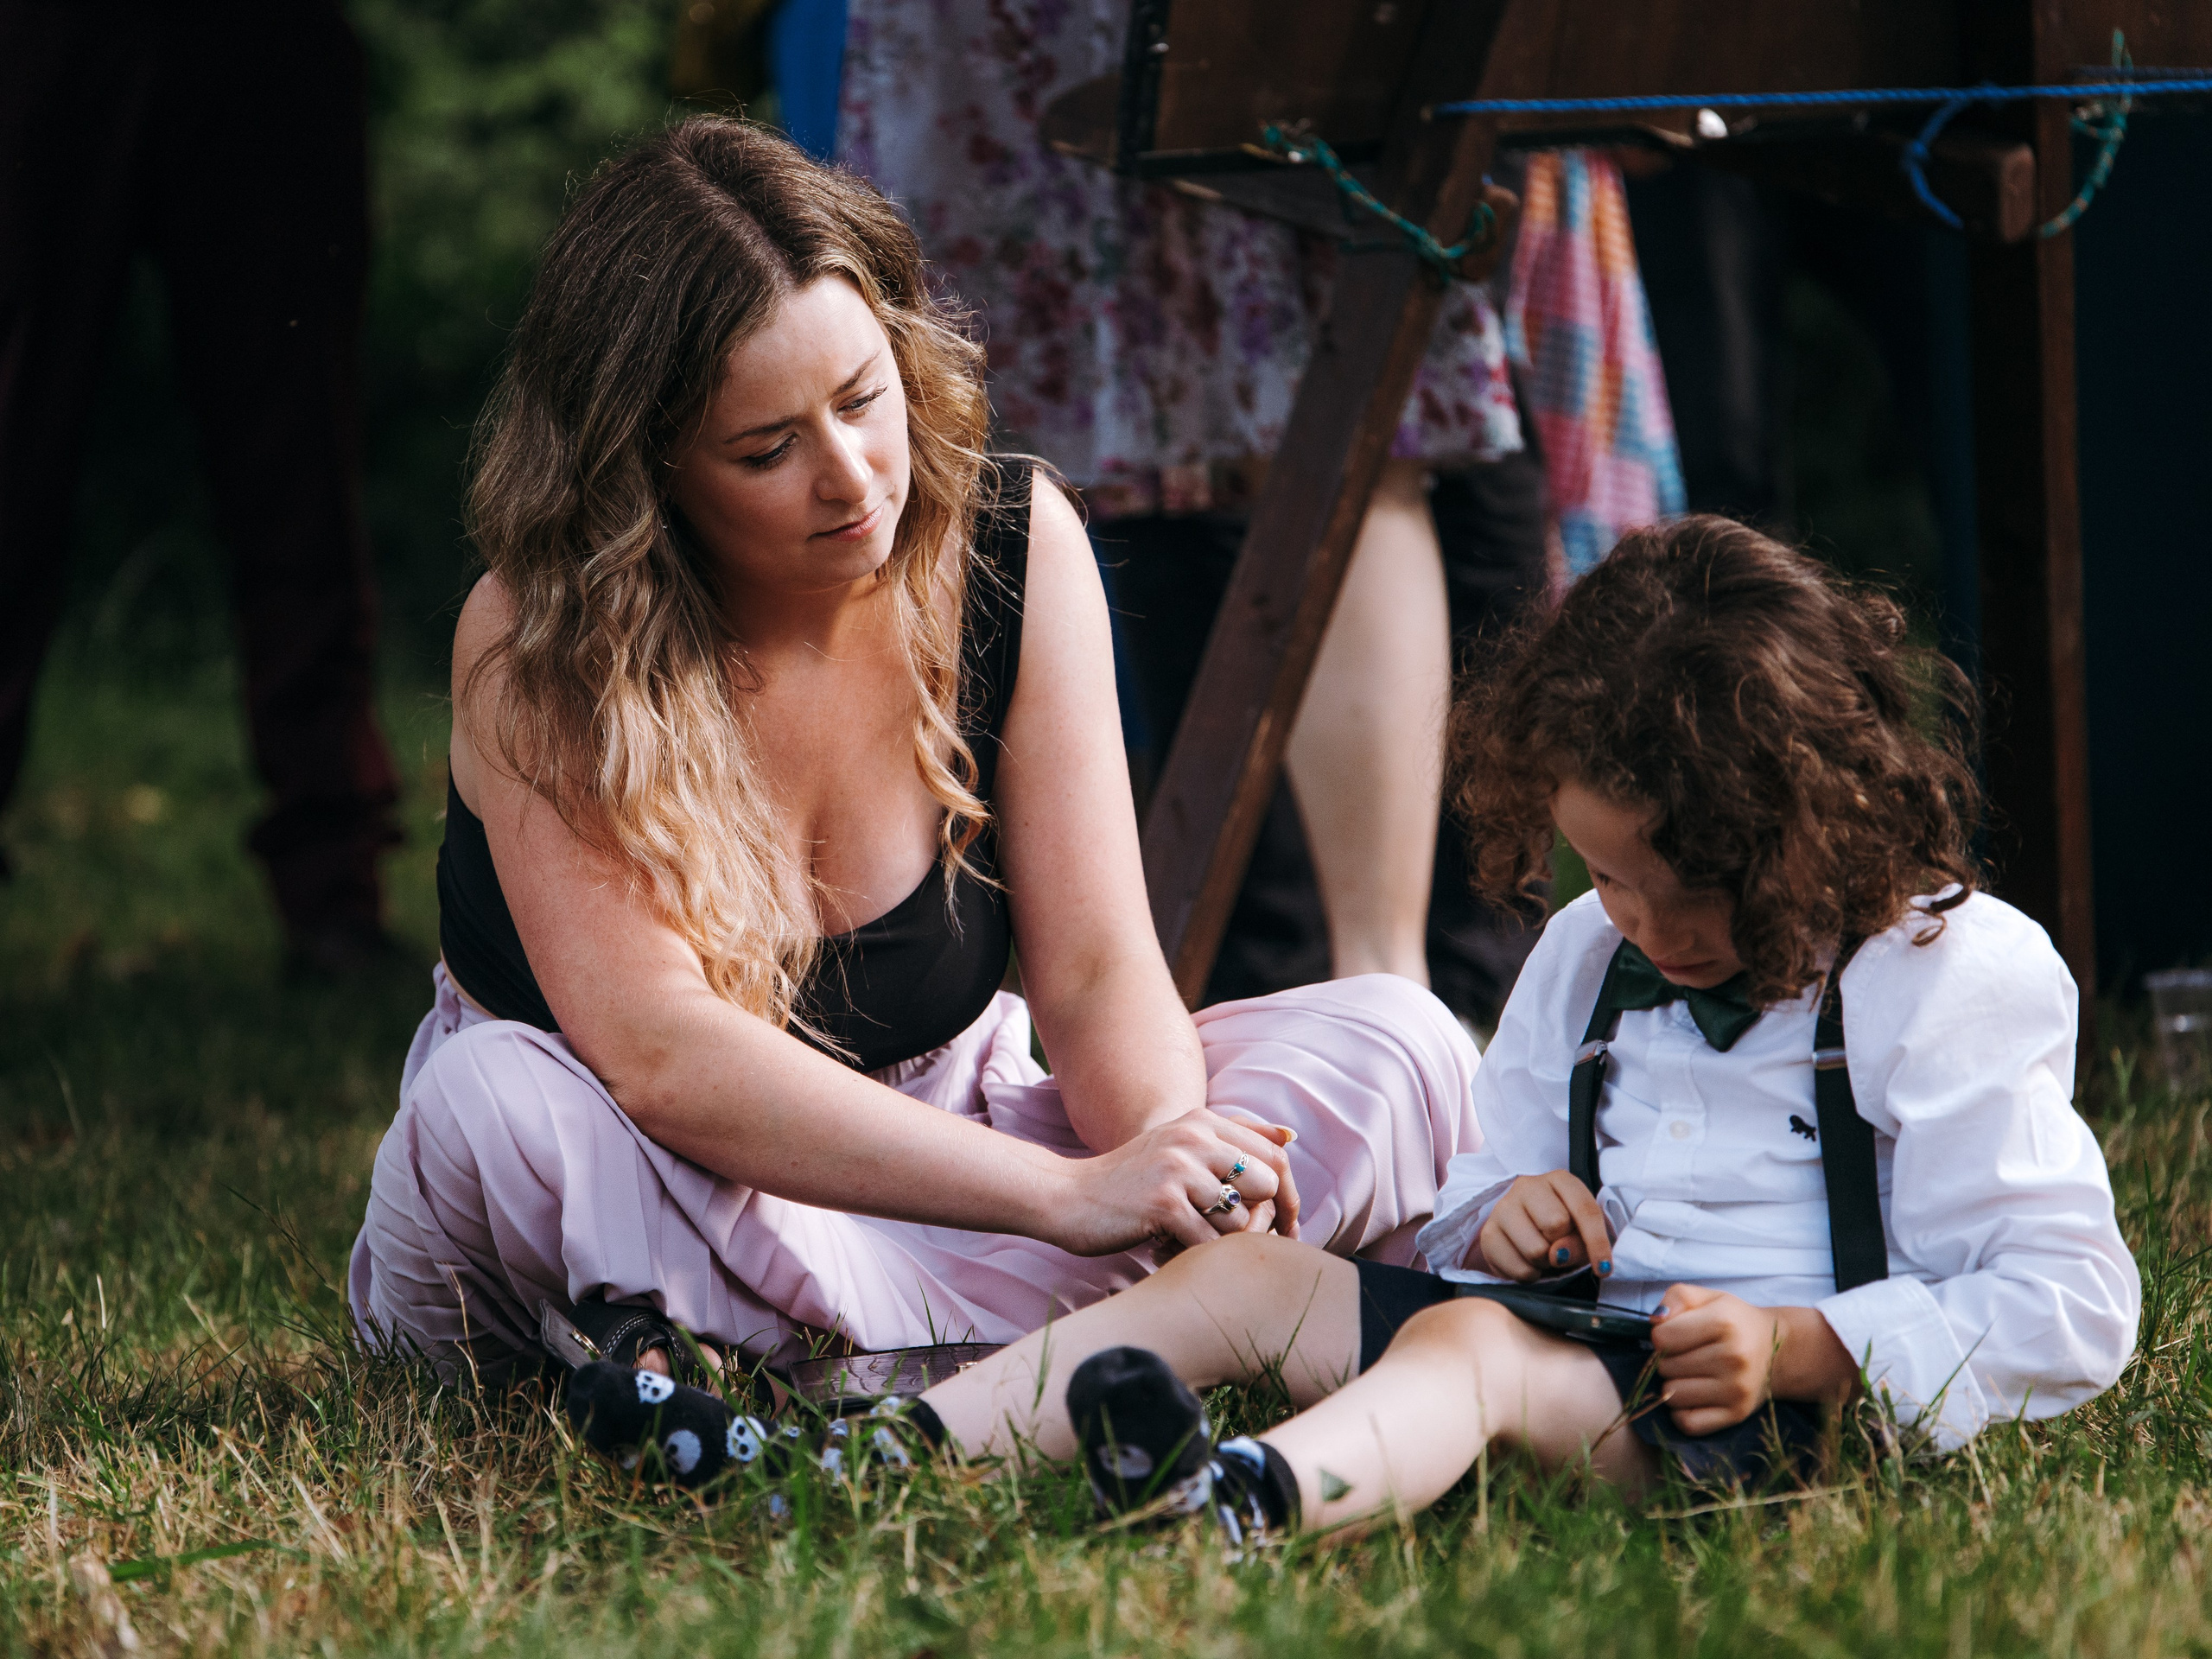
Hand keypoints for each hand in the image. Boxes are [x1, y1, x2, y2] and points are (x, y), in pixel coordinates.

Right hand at [1043, 1111, 1296, 1257]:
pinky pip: (1209, 1244)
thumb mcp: (1178, 1144)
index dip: (1288, 1197)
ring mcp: (1178, 1169)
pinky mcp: (1164, 1204)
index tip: (1284, 1227)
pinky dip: (1194, 1257)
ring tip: (1185, 1240)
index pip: (1276, 1157)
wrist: (1066, 1196)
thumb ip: (1232, 1137)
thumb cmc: (1129, 1180)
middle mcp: (1194, 1137)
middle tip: (1230, 1240)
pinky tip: (1166, 1250)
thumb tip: (1291, 1135)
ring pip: (1240, 1220)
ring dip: (1218, 1241)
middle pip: (1267, 1186)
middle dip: (1257, 1220)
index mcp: (1203, 1121)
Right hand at [1472, 1169, 1612, 1281]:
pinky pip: (1518, 1268)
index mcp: (1559, 1180)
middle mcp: (1528, 1186)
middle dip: (1563, 1246)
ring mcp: (1503, 1207)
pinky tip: (1528, 1262)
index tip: (1604, 1269)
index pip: (1584, 1209)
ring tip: (1543, 1255)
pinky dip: (1529, 1274)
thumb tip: (1558, 1255)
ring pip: (1536, 1250)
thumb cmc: (1561, 1228)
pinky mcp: (1488, 1233)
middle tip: (1559, 1247)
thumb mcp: (1581, 1232)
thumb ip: (1581, 1243)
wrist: (1523, 1228)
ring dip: (1545, 1263)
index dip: (1597, 1242)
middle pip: (1556, 1225)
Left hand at [1648, 1285, 1856, 1435]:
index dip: (1661, 1335)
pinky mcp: (1737, 1414)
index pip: (1662, 1338)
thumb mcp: (1707, 1298)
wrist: (1776, 1351)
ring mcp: (1737, 1389)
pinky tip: (1693, 1396)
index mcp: (1724, 1322)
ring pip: (1673, 1395)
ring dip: (1673, 1385)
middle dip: (1667, 1360)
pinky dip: (1682, 1412)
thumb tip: (1656, 1322)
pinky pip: (1688, 1423)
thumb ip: (1677, 1297)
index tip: (1676, 1335)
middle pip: (1665, 1367)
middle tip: (1686, 1355)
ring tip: (1691, 1373)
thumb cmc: (1733, 1321)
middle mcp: (1733, 1358)